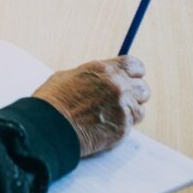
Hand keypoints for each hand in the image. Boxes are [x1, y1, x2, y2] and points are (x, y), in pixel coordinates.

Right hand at [33, 56, 149, 156]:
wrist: (49, 127)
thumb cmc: (52, 102)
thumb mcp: (68, 77)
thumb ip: (92, 77)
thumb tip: (100, 78)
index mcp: (104, 70)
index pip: (135, 65)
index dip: (134, 74)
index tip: (130, 80)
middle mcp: (117, 85)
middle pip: (143, 88)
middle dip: (134, 95)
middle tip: (120, 102)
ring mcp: (122, 105)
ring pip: (140, 108)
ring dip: (129, 112)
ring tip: (110, 116)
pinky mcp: (123, 125)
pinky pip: (132, 124)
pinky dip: (122, 126)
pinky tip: (106, 127)